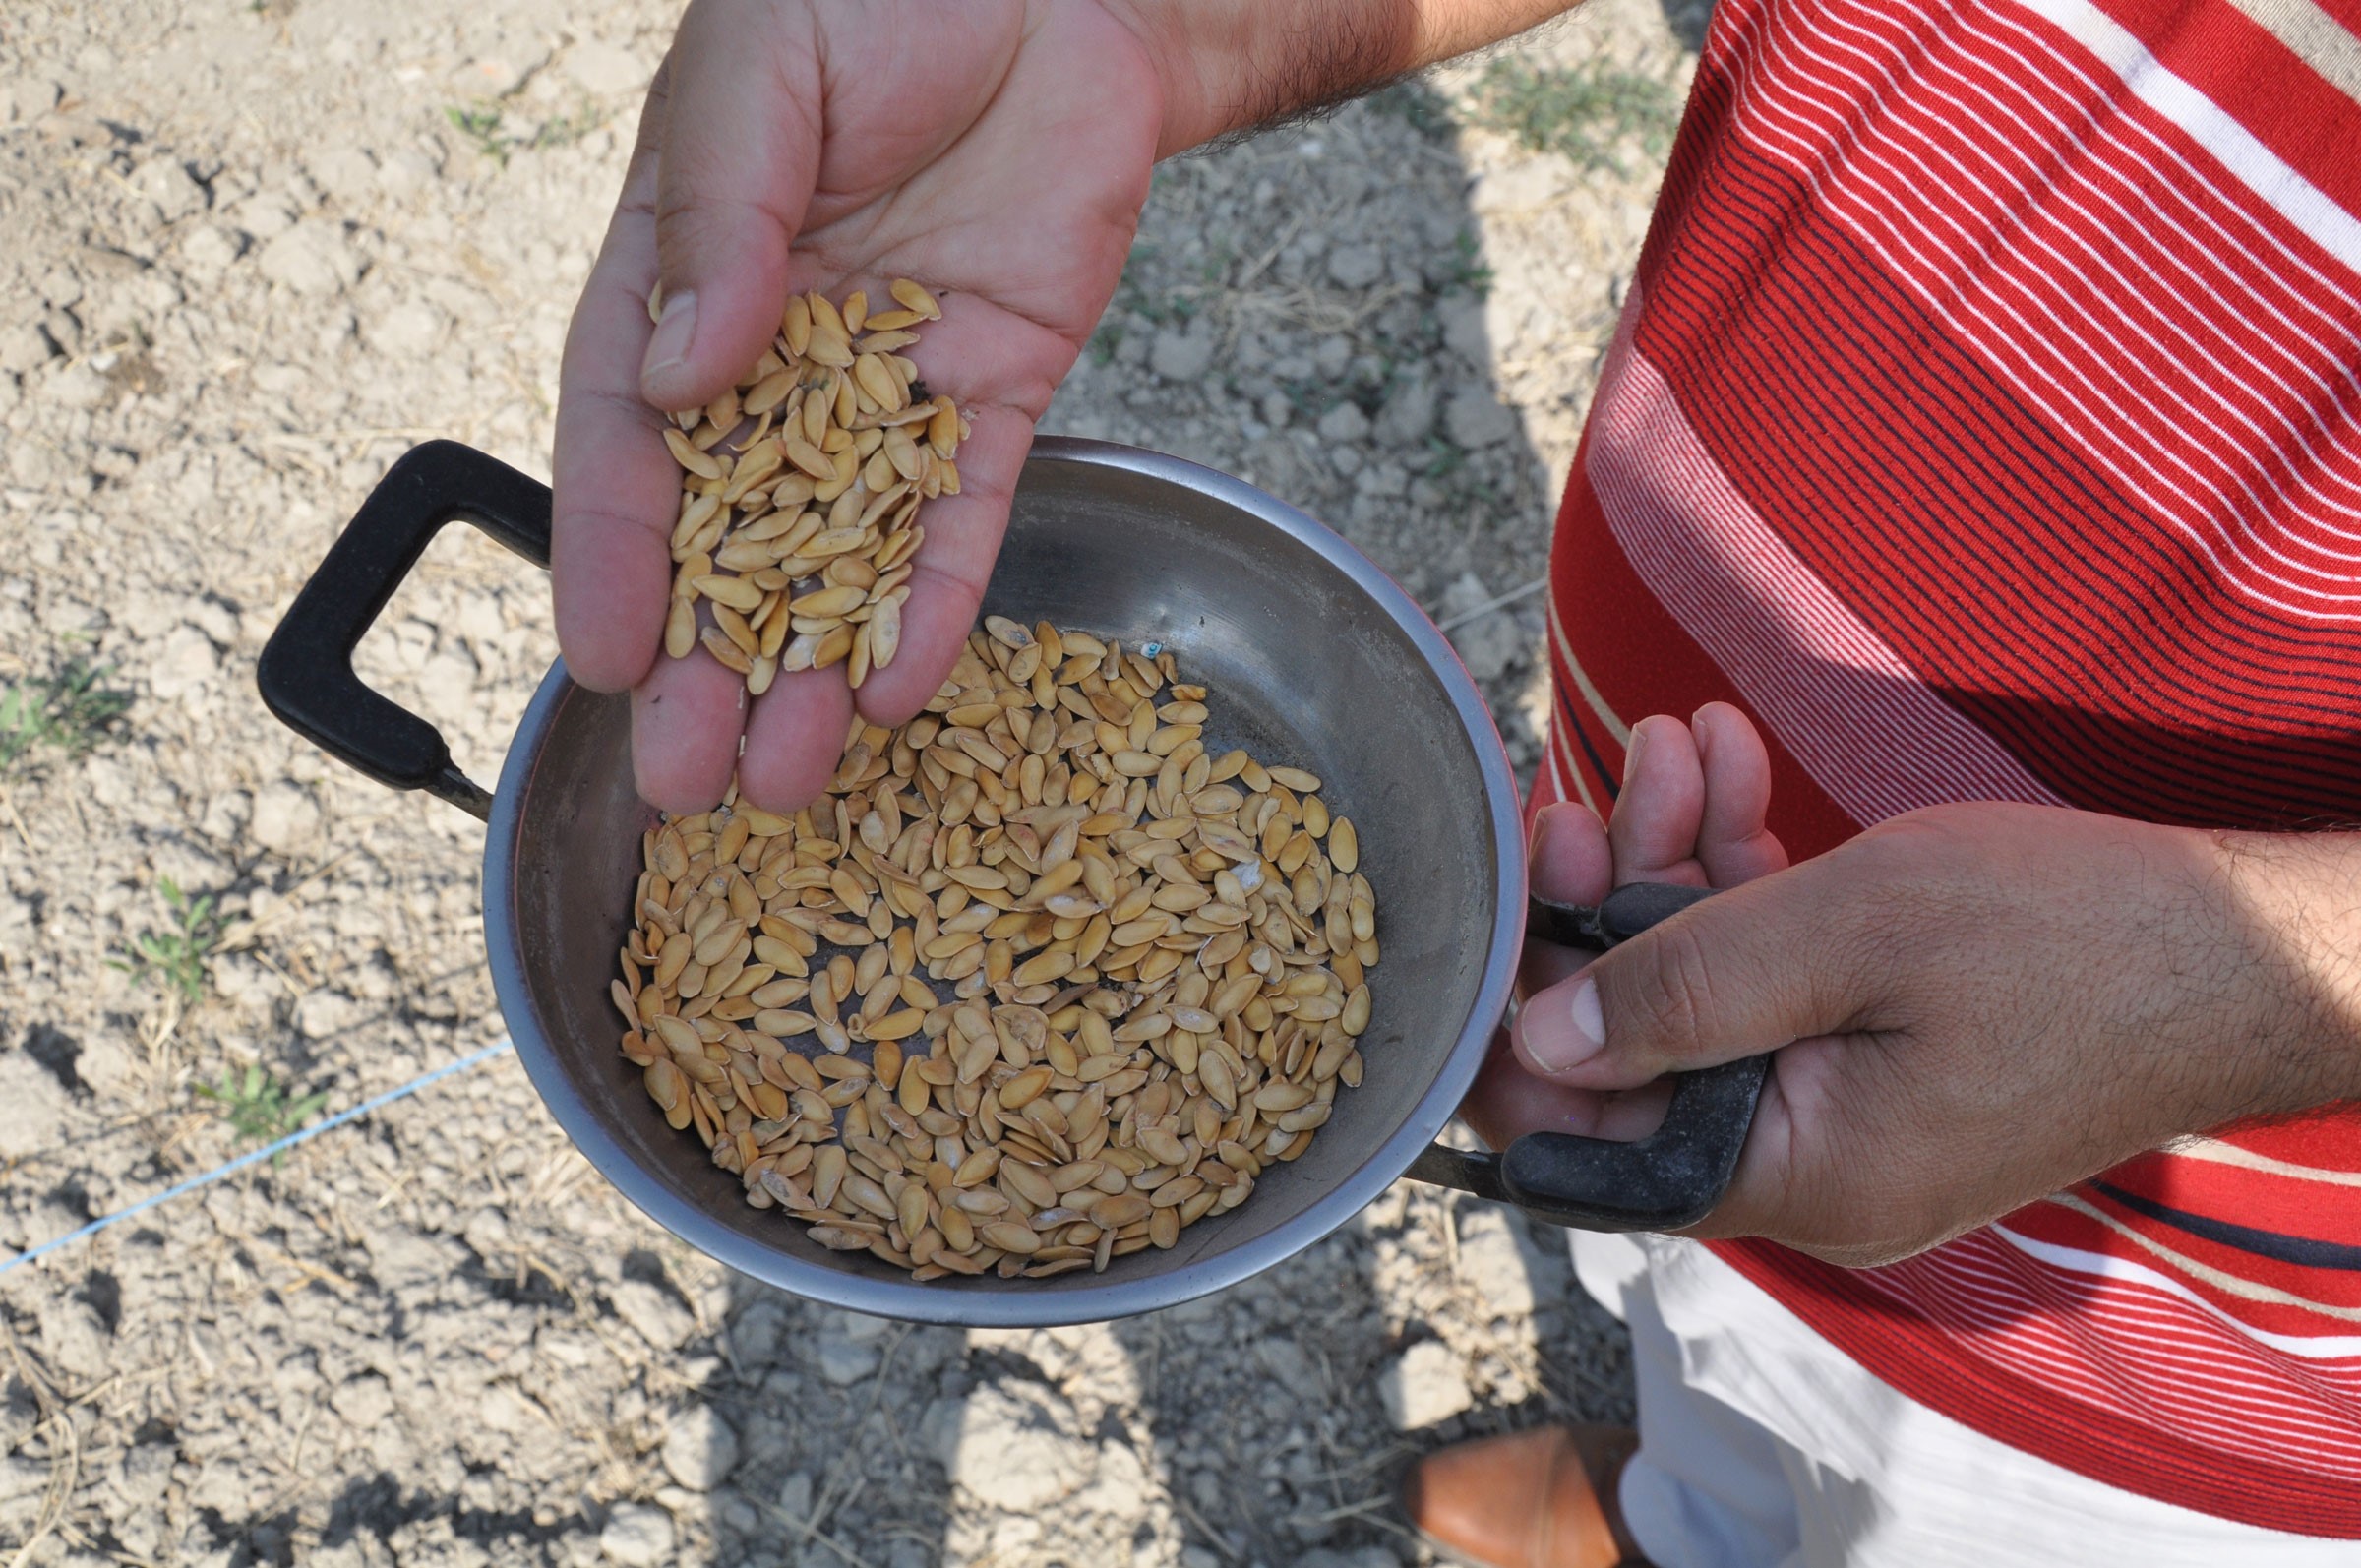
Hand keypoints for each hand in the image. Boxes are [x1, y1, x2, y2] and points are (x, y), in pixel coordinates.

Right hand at [551, 0, 1162, 811]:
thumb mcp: (764, 76)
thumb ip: (720, 216)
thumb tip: (683, 369)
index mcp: (679, 277)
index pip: (627, 438)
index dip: (614, 556)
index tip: (602, 662)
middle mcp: (774, 355)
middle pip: (729, 533)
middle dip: (705, 662)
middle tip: (683, 782)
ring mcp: (887, 385)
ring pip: (844, 552)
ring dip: (814, 670)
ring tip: (786, 783)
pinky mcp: (994, 393)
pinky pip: (963, 513)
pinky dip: (939, 599)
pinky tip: (908, 693)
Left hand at [1469, 707, 2360, 1266]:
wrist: (2251, 947)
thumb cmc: (2070, 937)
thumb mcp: (1848, 937)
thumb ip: (1678, 991)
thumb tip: (1531, 1045)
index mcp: (1788, 1175)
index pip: (1583, 1140)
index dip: (1514, 1030)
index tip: (1495, 910)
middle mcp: (1802, 1165)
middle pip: (1634, 1045)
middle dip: (1602, 903)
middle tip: (1591, 796)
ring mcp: (1841, 1108)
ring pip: (1702, 988)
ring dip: (1676, 861)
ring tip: (1680, 743)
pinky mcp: (1876, 1052)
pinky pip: (1775, 974)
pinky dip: (1749, 877)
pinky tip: (1734, 769)